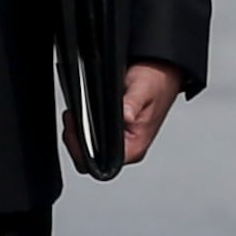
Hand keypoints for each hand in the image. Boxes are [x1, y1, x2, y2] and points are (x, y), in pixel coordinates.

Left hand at [68, 59, 186, 171]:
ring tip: (76, 114)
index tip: (75, 129)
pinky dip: (84, 126)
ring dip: (80, 132)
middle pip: (92, 159)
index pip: (101, 163)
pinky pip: (94, 136)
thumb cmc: (157, 82)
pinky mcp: (115, 131)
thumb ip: (132, 104)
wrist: (162, 71)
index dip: (82, 150)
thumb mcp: (143, 89)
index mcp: (135, 147)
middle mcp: (128, 147)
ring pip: (91, 148)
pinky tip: (82, 114)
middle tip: (72, 118)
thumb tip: (126, 117)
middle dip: (77, 141)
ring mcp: (121, 140)